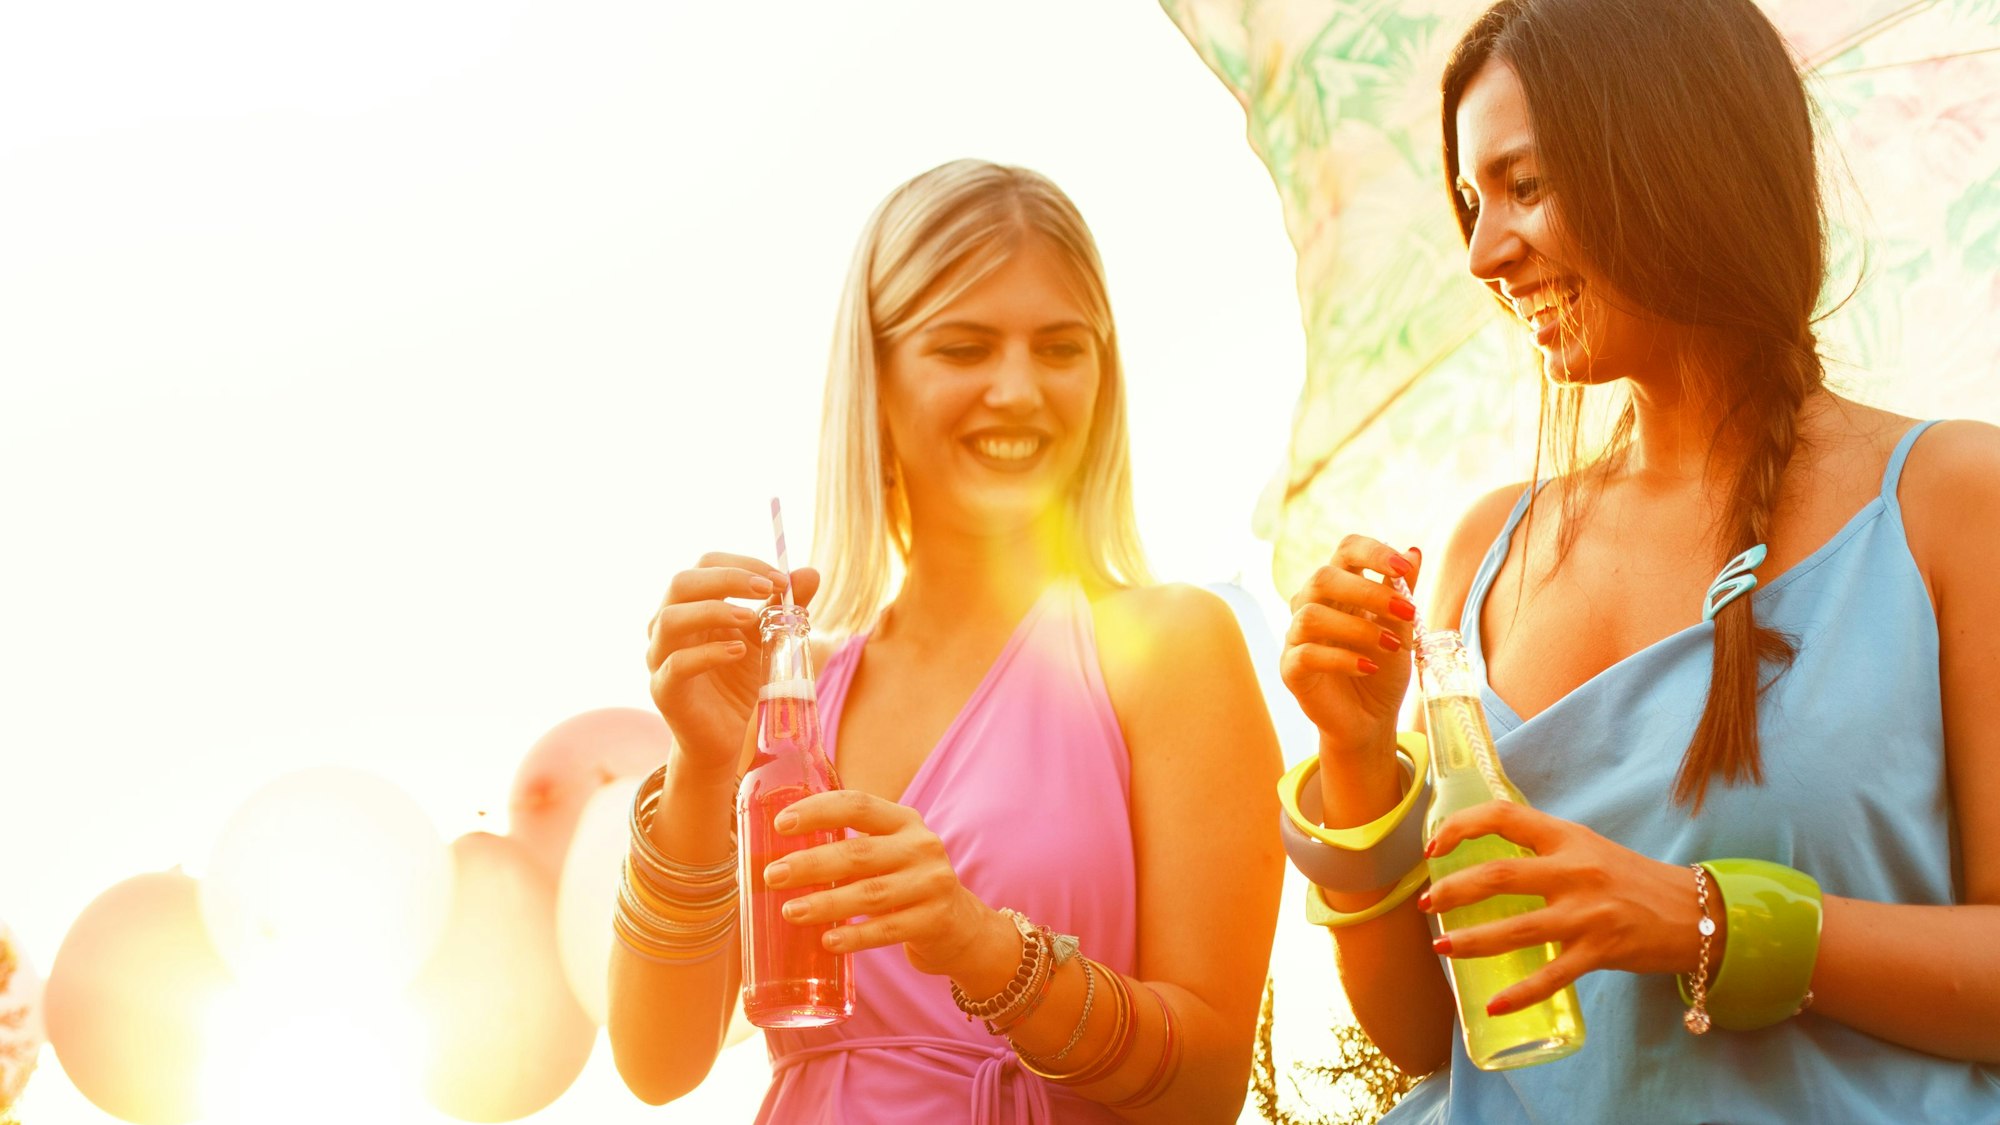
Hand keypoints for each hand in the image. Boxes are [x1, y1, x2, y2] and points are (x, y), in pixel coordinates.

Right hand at [645, 554, 818, 771]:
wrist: (726, 736)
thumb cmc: (740, 681)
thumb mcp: (768, 638)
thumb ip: (785, 606)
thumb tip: (811, 572)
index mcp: (691, 604)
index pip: (706, 564)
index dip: (742, 564)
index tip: (780, 579)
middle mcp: (668, 625)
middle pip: (682, 583)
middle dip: (728, 579)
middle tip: (768, 589)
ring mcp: (660, 657)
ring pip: (669, 619)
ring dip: (714, 611)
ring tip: (751, 618)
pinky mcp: (665, 690)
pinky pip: (676, 664)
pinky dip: (709, 653)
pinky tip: (738, 653)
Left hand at [761, 789, 1002, 978]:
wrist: (961, 925)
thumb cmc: (906, 883)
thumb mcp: (890, 851)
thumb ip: (850, 844)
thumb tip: (777, 852)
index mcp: (904, 821)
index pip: (858, 804)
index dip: (818, 810)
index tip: (781, 824)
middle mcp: (921, 846)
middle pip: (858, 853)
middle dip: (811, 864)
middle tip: (773, 875)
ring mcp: (932, 883)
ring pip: (870, 893)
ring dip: (825, 903)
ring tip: (790, 911)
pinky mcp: (935, 920)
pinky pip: (887, 930)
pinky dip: (854, 936)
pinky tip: (827, 942)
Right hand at [1280, 536, 1422, 760]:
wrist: (1371, 719)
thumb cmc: (1382, 668)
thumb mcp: (1401, 628)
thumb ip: (1401, 591)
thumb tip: (1413, 553)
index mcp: (1339, 588)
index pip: (1345, 551)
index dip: (1372, 552)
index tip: (1403, 569)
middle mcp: (1311, 605)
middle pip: (1323, 578)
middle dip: (1368, 592)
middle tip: (1407, 612)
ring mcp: (1297, 637)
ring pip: (1311, 615)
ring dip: (1358, 628)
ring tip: (1392, 646)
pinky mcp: (1291, 669)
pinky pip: (1306, 655)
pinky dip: (1342, 658)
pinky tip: (1369, 667)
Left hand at [1421, 801, 1709, 1015]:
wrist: (1695, 911)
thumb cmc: (1631, 879)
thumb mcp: (1588, 848)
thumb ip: (1543, 850)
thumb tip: (1488, 859)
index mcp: (1566, 838)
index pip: (1502, 816)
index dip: (1460, 827)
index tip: (1433, 847)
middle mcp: (1575, 871)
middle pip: (1499, 876)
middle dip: (1453, 891)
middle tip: (1426, 903)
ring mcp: (1588, 913)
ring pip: (1517, 929)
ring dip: (1472, 941)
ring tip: (1442, 947)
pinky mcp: (1601, 951)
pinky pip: (1552, 976)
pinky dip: (1520, 994)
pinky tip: (1493, 1005)